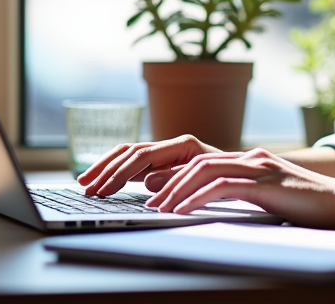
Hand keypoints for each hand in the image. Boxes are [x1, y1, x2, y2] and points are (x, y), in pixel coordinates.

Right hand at [77, 135, 221, 195]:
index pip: (142, 156)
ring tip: (85, 182)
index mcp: (183, 145)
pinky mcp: (164, 164)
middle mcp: (172, 145)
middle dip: (105, 169)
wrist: (249, 176)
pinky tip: (103, 181)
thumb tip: (148, 180)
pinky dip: (116, 171)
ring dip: (105, 168)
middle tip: (86, 187)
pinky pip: (134, 164)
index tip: (103, 189)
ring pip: (128, 155)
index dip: (120, 173)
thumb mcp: (209, 179)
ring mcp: (166, 154)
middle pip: (130, 152)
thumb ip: (178, 178)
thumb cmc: (231, 178)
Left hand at [145, 147, 334, 226]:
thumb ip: (246, 194)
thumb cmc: (308, 205)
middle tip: (150, 202)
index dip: (177, 176)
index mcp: (250, 159)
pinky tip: (184, 210)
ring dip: (177, 190)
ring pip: (205, 171)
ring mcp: (258, 167)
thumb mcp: (269, 196)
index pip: (203, 161)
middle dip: (170, 182)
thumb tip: (217, 204)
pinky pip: (222, 187)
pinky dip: (198, 198)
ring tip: (159, 208)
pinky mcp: (264, 183)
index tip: (158, 194)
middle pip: (197, 162)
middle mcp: (251, 157)